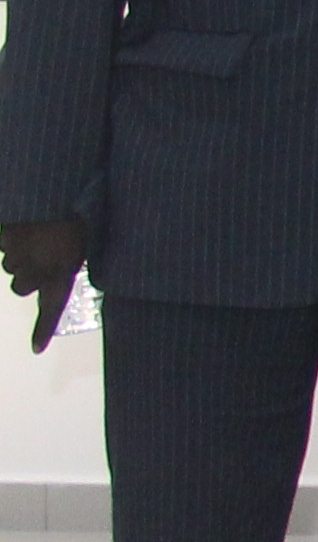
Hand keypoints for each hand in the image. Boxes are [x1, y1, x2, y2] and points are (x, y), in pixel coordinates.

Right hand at [2, 216, 82, 353]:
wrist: (54, 192)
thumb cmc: (77, 214)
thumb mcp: (84, 240)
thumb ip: (68, 261)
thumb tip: (63, 268)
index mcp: (62, 270)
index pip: (51, 308)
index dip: (43, 330)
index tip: (36, 349)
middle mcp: (36, 269)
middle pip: (21, 287)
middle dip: (28, 275)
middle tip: (42, 254)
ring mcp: (16, 254)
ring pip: (10, 266)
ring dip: (19, 256)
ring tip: (35, 235)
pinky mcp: (4, 237)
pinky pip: (2, 244)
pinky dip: (8, 238)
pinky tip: (21, 227)